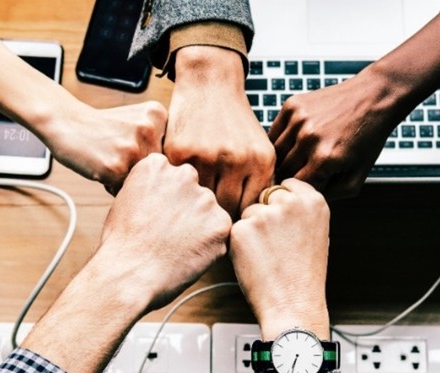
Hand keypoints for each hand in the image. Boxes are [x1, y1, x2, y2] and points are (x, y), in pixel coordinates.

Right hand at [20, 154, 229, 372]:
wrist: (123, 279)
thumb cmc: (116, 248)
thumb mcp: (123, 203)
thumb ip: (146, 187)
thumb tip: (156, 185)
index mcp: (154, 165)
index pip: (177, 170)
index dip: (172, 198)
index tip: (163, 215)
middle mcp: (181, 176)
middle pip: (197, 189)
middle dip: (188, 212)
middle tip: (168, 237)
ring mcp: (202, 200)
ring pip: (210, 212)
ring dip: (198, 230)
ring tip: (174, 249)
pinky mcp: (218, 226)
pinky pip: (222, 234)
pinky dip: (209, 248)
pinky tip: (187, 257)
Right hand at [41, 101, 167, 193]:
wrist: (65, 122)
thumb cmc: (102, 127)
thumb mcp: (137, 119)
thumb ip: (159, 139)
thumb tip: (182, 176)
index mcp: (158, 114)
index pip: (171, 153)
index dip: (151, 158)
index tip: (133, 148)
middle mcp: (149, 129)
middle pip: (159, 169)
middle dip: (141, 170)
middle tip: (118, 155)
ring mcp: (133, 148)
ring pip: (144, 181)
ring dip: (127, 179)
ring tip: (110, 160)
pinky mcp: (116, 167)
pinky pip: (124, 190)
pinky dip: (112, 185)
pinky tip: (101, 167)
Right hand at [165, 46, 274, 217]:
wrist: (210, 83)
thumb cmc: (235, 122)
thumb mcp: (258, 148)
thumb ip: (258, 182)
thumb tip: (253, 222)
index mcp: (261, 161)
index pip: (250, 209)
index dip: (240, 219)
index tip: (230, 220)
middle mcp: (236, 160)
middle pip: (227, 210)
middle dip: (218, 216)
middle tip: (209, 217)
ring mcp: (207, 156)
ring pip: (201, 200)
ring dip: (196, 204)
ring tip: (193, 206)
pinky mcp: (180, 152)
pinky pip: (179, 184)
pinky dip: (179, 188)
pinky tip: (179, 187)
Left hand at [229, 179, 330, 339]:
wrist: (293, 304)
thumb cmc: (304, 274)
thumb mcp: (316, 232)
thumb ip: (300, 209)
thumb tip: (278, 195)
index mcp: (313, 201)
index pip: (287, 184)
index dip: (281, 204)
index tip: (285, 223)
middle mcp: (290, 202)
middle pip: (266, 196)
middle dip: (266, 215)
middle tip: (276, 245)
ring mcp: (265, 215)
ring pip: (248, 213)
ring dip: (252, 230)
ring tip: (268, 256)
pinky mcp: (242, 229)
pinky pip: (235, 230)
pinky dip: (240, 244)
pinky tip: (256, 261)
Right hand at [268, 71, 402, 199]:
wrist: (374, 96)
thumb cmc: (368, 137)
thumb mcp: (358, 175)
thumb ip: (333, 195)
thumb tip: (307, 200)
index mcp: (325, 158)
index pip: (297, 188)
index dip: (300, 192)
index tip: (305, 191)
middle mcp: (308, 138)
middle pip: (283, 171)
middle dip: (291, 177)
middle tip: (301, 177)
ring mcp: (298, 119)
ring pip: (275, 153)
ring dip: (283, 160)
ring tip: (297, 161)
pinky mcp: (292, 106)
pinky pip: (274, 133)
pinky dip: (280, 141)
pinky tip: (294, 143)